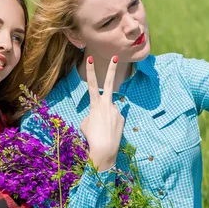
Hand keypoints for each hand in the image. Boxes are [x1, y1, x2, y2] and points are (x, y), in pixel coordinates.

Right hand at [80, 55, 123, 170]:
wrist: (104, 150)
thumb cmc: (91, 137)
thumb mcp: (86, 124)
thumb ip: (93, 113)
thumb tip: (100, 113)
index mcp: (95, 105)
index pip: (91, 84)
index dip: (90, 71)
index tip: (90, 59)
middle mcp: (107, 104)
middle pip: (109, 83)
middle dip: (112, 69)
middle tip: (116, 57)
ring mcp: (116, 110)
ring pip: (109, 109)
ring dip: (105, 118)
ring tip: (102, 130)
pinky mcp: (122, 118)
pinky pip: (114, 118)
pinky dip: (110, 124)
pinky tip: (109, 132)